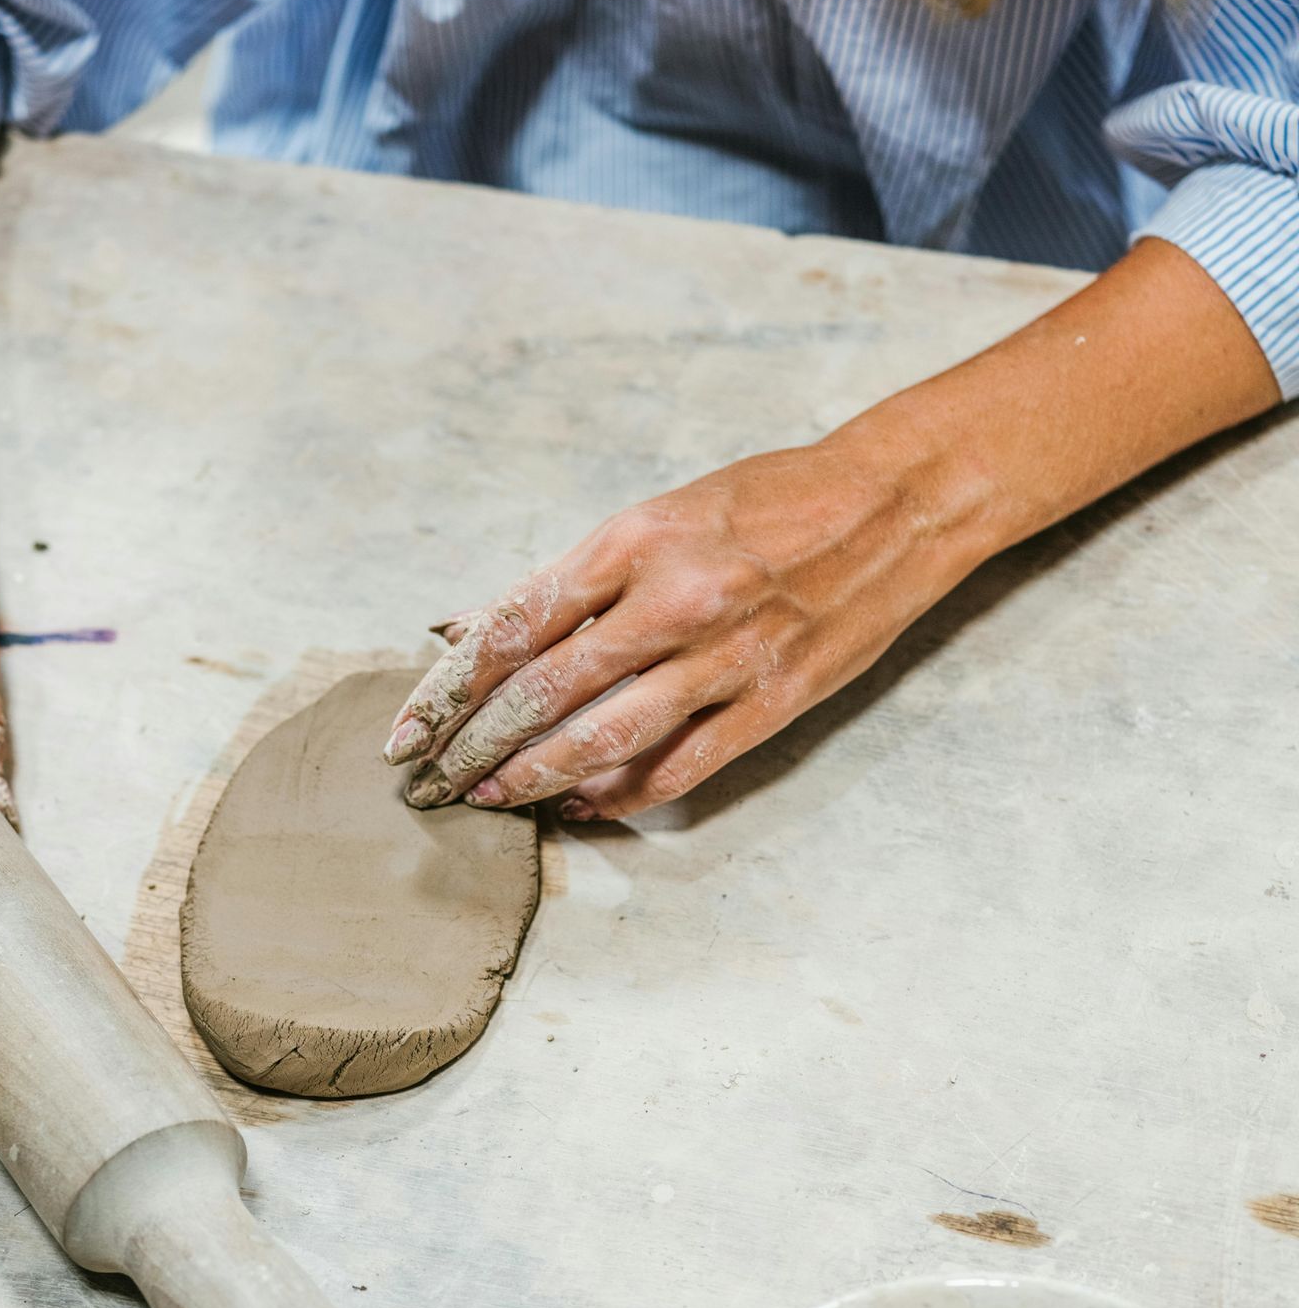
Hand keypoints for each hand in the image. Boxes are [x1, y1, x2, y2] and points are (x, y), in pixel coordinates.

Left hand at [384, 237, 1279, 823]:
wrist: (897, 503)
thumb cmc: (768, 500)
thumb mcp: (662, 512)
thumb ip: (576, 580)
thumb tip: (475, 631)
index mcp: (638, 538)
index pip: (515, 625)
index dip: (450, 685)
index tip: (409, 725)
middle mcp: (677, 599)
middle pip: (545, 692)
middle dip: (475, 745)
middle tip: (430, 779)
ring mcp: (727, 659)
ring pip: (602, 741)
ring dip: (532, 780)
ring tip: (487, 800)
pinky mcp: (771, 704)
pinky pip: (676, 770)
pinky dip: (617, 796)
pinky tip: (577, 807)